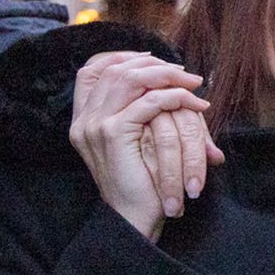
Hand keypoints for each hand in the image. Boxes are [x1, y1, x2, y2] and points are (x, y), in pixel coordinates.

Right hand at [70, 52, 222, 239]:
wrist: (134, 217)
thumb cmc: (143, 182)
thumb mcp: (141, 139)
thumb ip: (145, 109)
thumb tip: (179, 79)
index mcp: (83, 119)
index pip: (92, 70)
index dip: (121, 57)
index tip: (153, 59)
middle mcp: (83, 120)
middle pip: (114, 69)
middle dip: (153, 65)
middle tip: (184, 73)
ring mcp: (94, 125)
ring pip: (129, 79)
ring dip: (166, 76)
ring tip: (192, 84)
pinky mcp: (112, 133)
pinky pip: (147, 103)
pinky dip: (174, 96)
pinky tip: (192, 102)